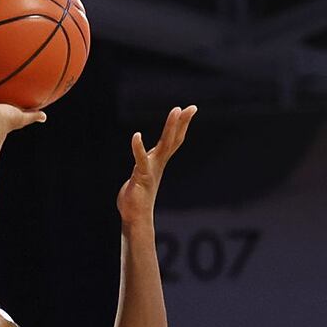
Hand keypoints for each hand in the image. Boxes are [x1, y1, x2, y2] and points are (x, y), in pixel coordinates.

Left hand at [118, 105, 196, 228]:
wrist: (135, 219)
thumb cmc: (135, 201)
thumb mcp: (141, 177)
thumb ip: (142, 169)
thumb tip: (142, 168)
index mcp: (159, 162)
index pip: (173, 140)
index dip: (181, 125)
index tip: (189, 110)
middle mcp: (158, 163)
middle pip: (173, 139)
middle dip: (181, 122)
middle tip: (191, 107)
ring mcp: (152, 169)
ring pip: (164, 144)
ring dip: (170, 127)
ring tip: (176, 111)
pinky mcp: (141, 176)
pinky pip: (140, 159)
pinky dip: (138, 147)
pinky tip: (136, 135)